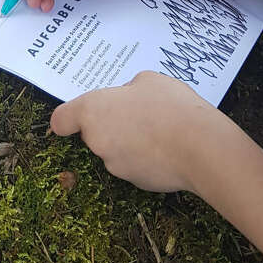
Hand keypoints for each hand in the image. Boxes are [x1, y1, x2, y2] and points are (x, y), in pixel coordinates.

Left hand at [50, 71, 230, 192]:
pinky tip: (168, 147)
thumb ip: (129, 89)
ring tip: (160, 128)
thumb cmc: (171, 106)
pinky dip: (146, 158)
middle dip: (110, 124)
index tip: (77, 116)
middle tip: (137, 112)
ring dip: (129, 141)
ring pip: (115, 149)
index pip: (61, 120)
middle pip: (93, 133)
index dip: (68, 118)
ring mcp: (115, 164)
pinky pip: (135, 165)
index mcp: (92, 110)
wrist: (200, 147)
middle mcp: (96, 140)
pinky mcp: (135, 182)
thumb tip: (127, 97)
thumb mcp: (148, 80)